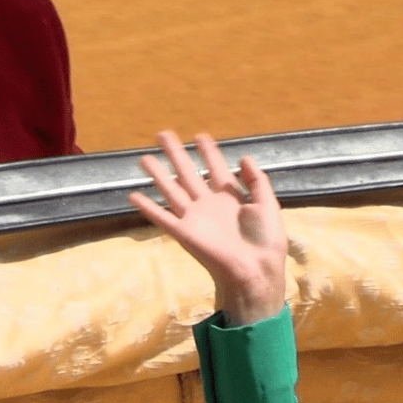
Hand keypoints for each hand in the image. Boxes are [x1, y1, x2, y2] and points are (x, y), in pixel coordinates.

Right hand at [130, 131, 287, 325]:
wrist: (256, 268)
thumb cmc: (265, 240)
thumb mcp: (268, 205)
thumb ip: (257, 181)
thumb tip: (244, 157)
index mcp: (231, 197)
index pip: (216, 168)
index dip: (208, 152)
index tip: (200, 135)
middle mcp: (210, 204)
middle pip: (189, 174)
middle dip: (177, 154)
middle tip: (163, 134)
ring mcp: (195, 218)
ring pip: (171, 190)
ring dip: (157, 174)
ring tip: (143, 158)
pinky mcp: (184, 233)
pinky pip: (162, 217)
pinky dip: (148, 208)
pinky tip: (134, 195)